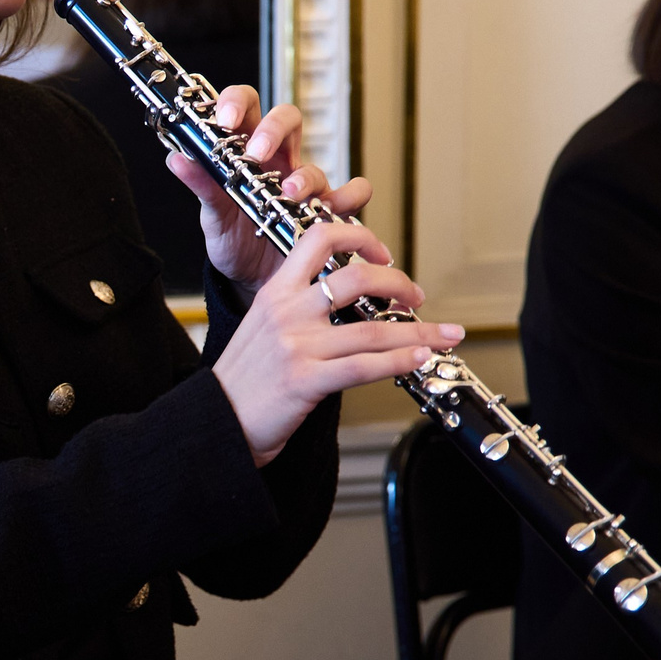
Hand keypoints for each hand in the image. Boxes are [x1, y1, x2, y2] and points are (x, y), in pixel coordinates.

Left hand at [166, 88, 352, 291]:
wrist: (249, 280)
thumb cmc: (232, 239)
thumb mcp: (212, 215)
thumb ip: (200, 185)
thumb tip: (176, 159)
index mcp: (246, 151)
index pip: (246, 106)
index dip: (237, 102)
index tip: (224, 119)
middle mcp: (279, 161)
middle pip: (287, 119)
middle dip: (273, 130)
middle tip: (256, 153)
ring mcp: (305, 185)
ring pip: (316, 162)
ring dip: (303, 177)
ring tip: (287, 196)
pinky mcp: (325, 211)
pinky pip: (354, 193)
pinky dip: (349, 197)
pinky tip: (331, 211)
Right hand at [209, 214, 463, 466]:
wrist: (215, 423)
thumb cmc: (242, 381)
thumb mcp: (261, 328)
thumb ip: (296, 309)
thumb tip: (343, 302)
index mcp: (275, 292)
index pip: (319, 238)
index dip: (360, 236)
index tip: (384, 253)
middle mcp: (287, 312)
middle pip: (356, 277)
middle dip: (399, 283)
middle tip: (416, 296)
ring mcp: (296, 345)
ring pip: (371, 329)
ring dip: (418, 332)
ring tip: (445, 335)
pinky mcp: (305, 381)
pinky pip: (364, 367)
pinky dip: (399, 362)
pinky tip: (420, 360)